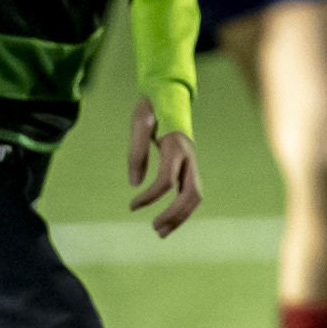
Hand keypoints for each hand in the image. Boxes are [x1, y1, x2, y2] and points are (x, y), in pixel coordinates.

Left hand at [126, 97, 201, 236]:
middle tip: (154, 229)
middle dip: (174, 215)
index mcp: (175, 146)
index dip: (150, 197)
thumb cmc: (150, 108)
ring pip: (195, 196)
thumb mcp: (138, 123)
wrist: (169, 95)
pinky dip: (182, 209)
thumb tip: (134, 184)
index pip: (167, 180)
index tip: (131, 206)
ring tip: (162, 232)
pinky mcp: (189, 166)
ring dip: (181, 216)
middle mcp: (189, 156)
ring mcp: (192, 162)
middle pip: (191, 193)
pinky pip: (191, 192)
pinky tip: (168, 219)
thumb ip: (136, 152)